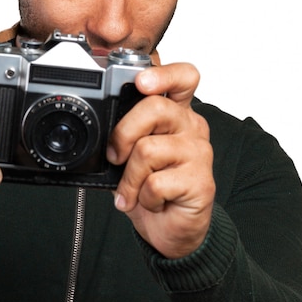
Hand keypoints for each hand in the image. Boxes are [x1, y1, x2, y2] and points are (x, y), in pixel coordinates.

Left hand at [107, 63, 214, 258]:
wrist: (169, 228)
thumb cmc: (149, 185)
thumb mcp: (129, 154)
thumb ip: (122, 134)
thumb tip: (100, 130)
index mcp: (175, 112)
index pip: (183, 77)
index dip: (164, 74)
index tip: (142, 82)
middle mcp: (190, 126)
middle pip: (156, 107)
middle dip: (123, 133)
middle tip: (115, 156)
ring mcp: (199, 153)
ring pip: (148, 149)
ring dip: (129, 177)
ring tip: (132, 190)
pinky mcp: (201, 181)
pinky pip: (156, 183)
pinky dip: (143, 197)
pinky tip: (152, 202)